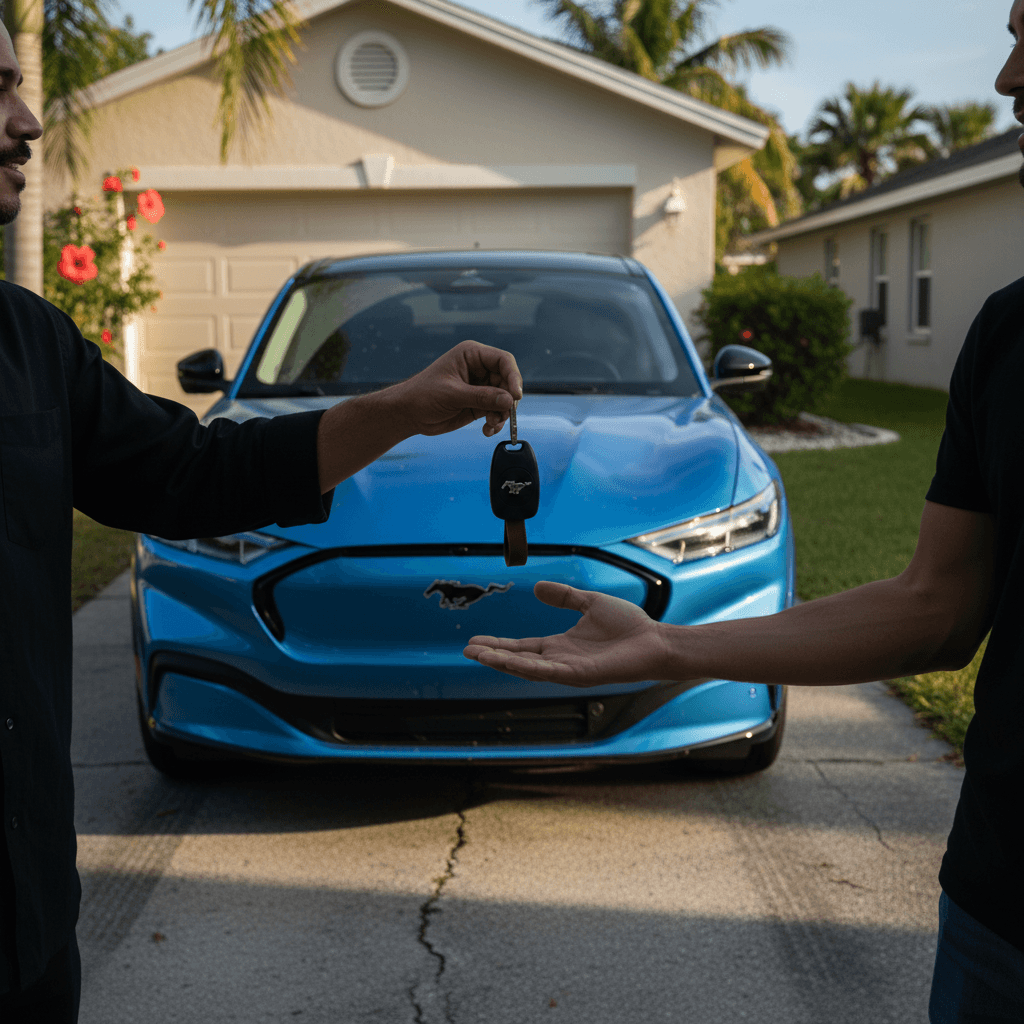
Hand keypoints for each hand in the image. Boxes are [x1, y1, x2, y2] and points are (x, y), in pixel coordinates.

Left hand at [388, 339, 522, 437]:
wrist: (409, 413)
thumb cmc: (423, 395)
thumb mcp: (452, 394)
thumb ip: (481, 397)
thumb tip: (509, 400)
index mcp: (472, 355)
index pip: (503, 361)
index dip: (513, 377)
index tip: (516, 396)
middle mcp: (479, 369)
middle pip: (508, 381)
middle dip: (508, 400)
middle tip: (503, 415)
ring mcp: (481, 387)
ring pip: (505, 399)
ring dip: (503, 414)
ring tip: (491, 424)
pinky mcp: (479, 404)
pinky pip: (497, 411)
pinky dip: (496, 422)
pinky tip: (487, 430)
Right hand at [463, 581, 670, 686]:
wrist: (655, 641)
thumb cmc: (629, 626)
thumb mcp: (589, 603)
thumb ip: (564, 597)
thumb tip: (537, 587)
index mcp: (560, 646)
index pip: (521, 647)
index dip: (499, 645)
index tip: (475, 641)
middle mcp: (560, 661)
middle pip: (518, 659)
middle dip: (492, 656)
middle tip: (467, 651)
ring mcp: (569, 670)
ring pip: (527, 669)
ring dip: (502, 662)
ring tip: (478, 656)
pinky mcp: (580, 675)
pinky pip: (547, 672)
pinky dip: (526, 668)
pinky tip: (508, 662)